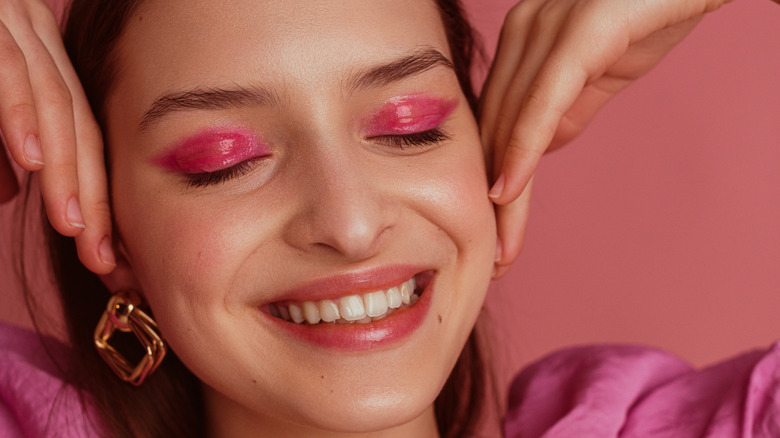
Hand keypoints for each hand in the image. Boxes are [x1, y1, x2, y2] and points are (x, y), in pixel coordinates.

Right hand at [0, 0, 113, 272]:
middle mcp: (38, 43)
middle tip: (105, 258)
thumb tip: (12, 192)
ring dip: (65, 170)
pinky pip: (3, 71)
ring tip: (74, 226)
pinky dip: (17, 116)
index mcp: (43, 61)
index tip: (107, 254)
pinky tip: (31, 162)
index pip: (84, 138)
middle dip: (96, 199)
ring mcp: (9, 28)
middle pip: (81, 129)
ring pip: (53, 104)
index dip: (99, 197)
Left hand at [481, 0, 731, 277]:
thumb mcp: (601, 76)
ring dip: (504, 191)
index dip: (493, 179)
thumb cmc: (652, 12)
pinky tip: (506, 193)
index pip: (498, 122)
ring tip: (499, 245)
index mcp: (522, 42)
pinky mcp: (578, 32)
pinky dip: (522, 151)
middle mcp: (522, 31)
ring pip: (512, 122)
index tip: (492, 232)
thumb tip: (537, 151)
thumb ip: (565, 110)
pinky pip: (542, 102)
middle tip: (493, 256)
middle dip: (493, 198)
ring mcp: (546, 27)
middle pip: (497, 128)